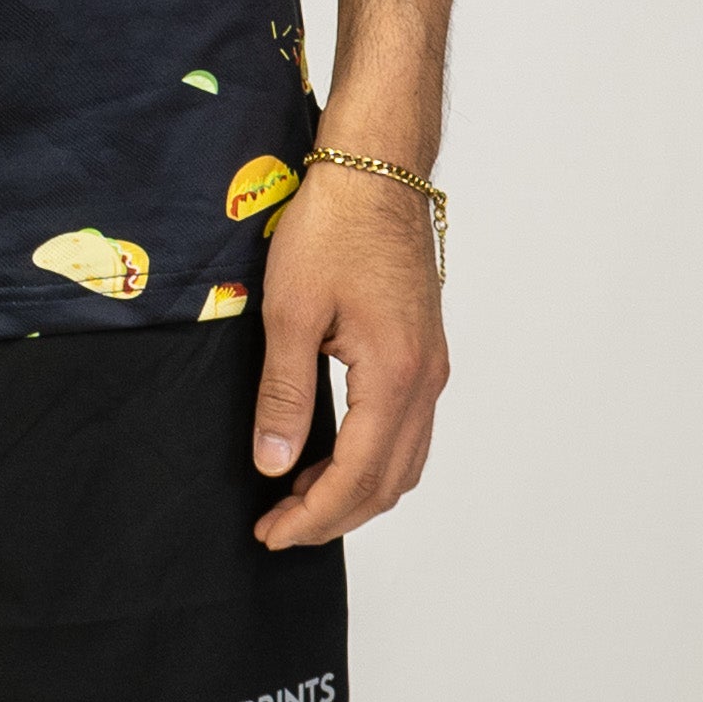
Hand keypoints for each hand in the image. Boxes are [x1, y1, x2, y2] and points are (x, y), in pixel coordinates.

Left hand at [248, 155, 449, 545]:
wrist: (376, 167)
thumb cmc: (332, 226)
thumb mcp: (290, 311)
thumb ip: (284, 395)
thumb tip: (273, 465)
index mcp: (395, 375)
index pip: (357, 477)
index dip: (313, 517)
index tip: (271, 533)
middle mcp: (426, 380)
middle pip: (389, 482)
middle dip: (334, 515)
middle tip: (279, 527)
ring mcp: (431, 366)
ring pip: (404, 461)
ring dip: (356, 491)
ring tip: (300, 498)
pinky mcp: (424, 350)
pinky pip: (406, 429)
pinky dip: (373, 458)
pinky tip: (334, 453)